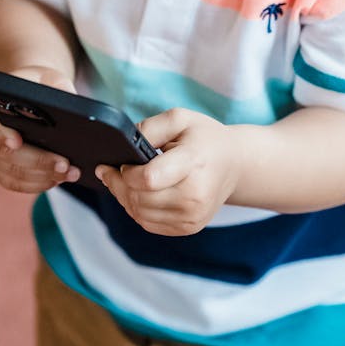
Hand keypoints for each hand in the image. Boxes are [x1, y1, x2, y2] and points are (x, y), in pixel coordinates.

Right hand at [0, 65, 80, 192]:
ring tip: (71, 173)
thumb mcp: (47, 78)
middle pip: (6, 157)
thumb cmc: (36, 85)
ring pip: (14, 176)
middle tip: (65, 164)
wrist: (26, 95)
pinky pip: (18, 184)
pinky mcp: (3, 171)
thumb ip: (57, 87)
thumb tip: (71, 102)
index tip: (17, 142)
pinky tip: (59, 178)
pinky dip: (39, 184)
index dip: (0, 136)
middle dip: (37, 162)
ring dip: (44, 177)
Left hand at [95, 108, 240, 235]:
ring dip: (124, 198)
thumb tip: (123, 144)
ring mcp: (193, 216)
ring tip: (122, 181)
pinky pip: (149, 224)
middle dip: (118, 184)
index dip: (125, 172)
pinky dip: (136, 210)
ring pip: (140, 214)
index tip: (119, 162)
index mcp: (193, 163)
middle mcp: (195, 195)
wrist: (234, 164)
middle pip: (140, 199)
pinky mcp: (189, 227)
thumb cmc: (205, 138)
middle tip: (110, 171)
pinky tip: (137, 194)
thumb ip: (149, 127)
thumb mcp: (180, 118)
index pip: (148, 179)